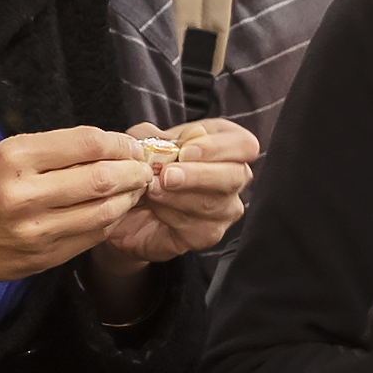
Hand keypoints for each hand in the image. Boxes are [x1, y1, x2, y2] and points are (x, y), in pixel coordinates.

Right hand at [0, 127, 156, 293]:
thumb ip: (48, 149)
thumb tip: (103, 146)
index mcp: (12, 158)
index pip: (85, 144)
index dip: (118, 143)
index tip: (130, 144)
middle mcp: (24, 195)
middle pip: (101, 179)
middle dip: (133, 171)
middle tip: (144, 167)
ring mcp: (35, 232)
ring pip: (103, 212)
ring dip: (128, 198)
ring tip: (136, 188)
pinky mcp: (43, 258)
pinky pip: (90, 237)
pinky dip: (110, 221)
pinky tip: (115, 210)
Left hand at [92, 118, 256, 264]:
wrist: (128, 203)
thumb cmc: (145, 166)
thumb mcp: (144, 142)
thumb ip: (154, 138)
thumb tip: (167, 144)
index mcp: (226, 145)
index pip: (243, 145)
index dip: (217, 147)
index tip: (185, 150)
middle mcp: (234, 176)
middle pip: (235, 175)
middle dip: (199, 174)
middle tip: (168, 175)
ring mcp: (225, 208)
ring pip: (215, 203)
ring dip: (179, 195)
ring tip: (152, 188)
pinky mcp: (209, 234)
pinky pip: (197, 226)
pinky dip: (170, 213)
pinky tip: (153, 206)